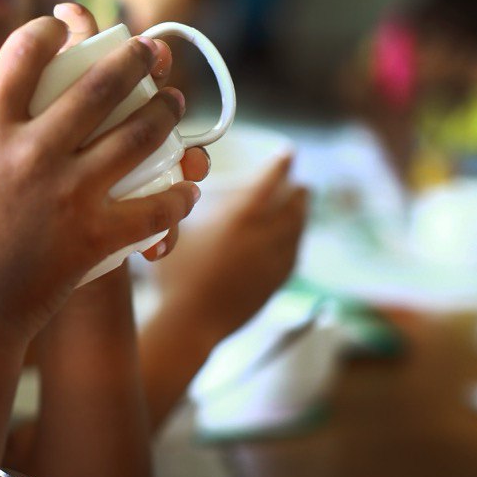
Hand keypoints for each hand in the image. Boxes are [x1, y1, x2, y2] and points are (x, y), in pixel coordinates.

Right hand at [0, 15, 201, 341]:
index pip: (26, 52)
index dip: (51, 29)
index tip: (63, 27)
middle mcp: (34, 153)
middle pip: (100, 84)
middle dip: (132, 57)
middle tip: (144, 53)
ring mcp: (70, 195)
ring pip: (138, 135)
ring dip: (165, 112)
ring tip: (172, 103)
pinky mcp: (98, 236)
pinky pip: (154, 208)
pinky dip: (178, 195)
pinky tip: (187, 184)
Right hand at [155, 153, 307, 342]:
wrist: (190, 324)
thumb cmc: (174, 277)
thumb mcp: (173, 232)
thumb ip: (183, 208)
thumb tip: (185, 190)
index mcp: (239, 221)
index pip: (268, 184)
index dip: (280, 166)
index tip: (289, 153)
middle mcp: (262, 239)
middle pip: (291, 209)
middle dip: (298, 192)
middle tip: (302, 183)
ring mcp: (271, 265)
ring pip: (296, 234)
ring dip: (302, 217)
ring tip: (303, 208)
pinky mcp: (273, 286)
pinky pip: (293, 258)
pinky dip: (297, 243)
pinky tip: (294, 243)